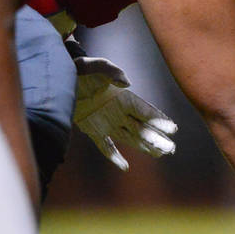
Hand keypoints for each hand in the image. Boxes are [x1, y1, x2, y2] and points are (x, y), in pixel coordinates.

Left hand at [73, 56, 176, 170]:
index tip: (173, 129)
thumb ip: (112, 71)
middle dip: (157, 139)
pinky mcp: (93, 129)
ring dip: (145, 147)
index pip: (145, 111)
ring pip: (130, 138)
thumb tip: (127, 83)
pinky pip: (106, 146)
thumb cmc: (83, 69)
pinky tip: (124, 167)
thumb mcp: (97, 66)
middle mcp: (119, 112)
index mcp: (124, 97)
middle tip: (171, 149)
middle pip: (142, 128)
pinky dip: (114, 156)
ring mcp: (107, 122)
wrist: (61, 76)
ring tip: (160, 154)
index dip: (159, 120)